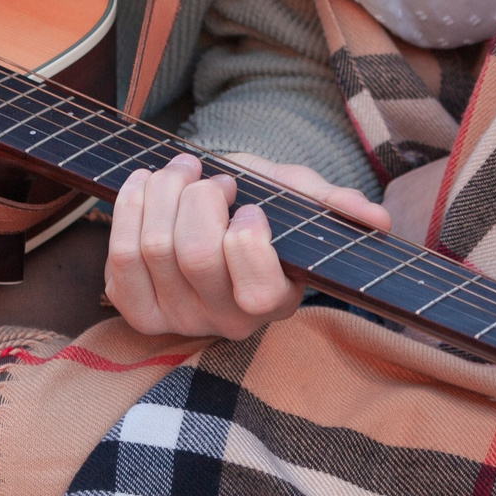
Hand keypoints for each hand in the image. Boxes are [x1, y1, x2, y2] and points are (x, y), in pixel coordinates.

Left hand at [105, 152, 390, 339]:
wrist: (214, 211)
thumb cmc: (262, 202)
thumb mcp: (299, 197)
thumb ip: (333, 204)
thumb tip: (378, 220)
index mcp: (276, 303)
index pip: (256, 289)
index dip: (247, 238)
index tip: (251, 206)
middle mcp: (227, 323)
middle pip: (194, 256)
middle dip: (199, 196)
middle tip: (213, 178)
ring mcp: (177, 320)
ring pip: (152, 248)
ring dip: (162, 191)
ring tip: (182, 172)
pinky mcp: (136, 307)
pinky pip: (118, 257)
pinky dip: (129, 206)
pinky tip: (146, 184)